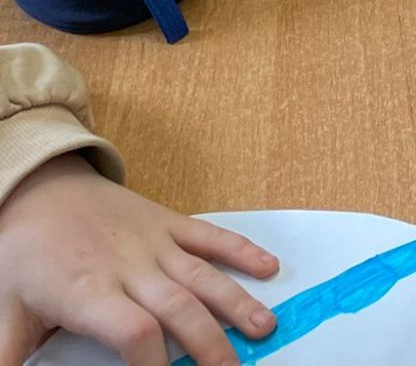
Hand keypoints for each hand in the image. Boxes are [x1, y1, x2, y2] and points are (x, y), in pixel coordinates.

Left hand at [0, 154, 277, 365]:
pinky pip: (210, 236)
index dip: (154, 362)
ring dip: (236, 302)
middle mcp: (129, 267)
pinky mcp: (169, 223)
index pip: (133, 331)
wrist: (38, 189)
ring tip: (264, 329)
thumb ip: (8, 356)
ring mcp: (154, 242)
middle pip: (178, 308)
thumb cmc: (22, 256)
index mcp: (88, 292)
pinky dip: (242, 250)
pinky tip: (269, 268)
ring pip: (202, 275)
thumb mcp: (6, 313)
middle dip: (210, 344)